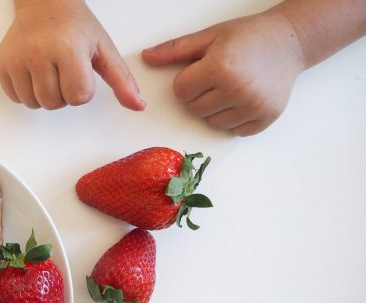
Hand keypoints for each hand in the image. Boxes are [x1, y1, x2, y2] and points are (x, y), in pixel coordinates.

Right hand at [0, 0, 144, 110]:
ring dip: (44, 95)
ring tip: (49, 72)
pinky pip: (16, 98)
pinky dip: (26, 92)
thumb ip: (122, 80)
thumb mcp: (103, 48)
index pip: (79, 97)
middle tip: (63, 70)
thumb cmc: (75, 25)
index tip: (80, 70)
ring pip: (34, 104)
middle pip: (55, 104)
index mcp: (68, 49)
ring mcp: (17, 59)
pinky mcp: (2, 64)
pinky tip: (33, 72)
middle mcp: (39, 53)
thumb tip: (138, 106)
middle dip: (63, 93)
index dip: (83, 89)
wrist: (44, 3)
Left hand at [142, 11, 304, 135]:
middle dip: (200, 95)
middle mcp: (238, 89)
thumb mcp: (209, 37)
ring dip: (215, 109)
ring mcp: (254, 106)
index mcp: (221, 67)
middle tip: (219, 76)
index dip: (187, 80)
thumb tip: (146, 57)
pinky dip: (234, 119)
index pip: (181, 91)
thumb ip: (175, 49)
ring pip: (212, 123)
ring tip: (232, 86)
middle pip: (195, 109)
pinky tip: (244, 98)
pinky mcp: (266, 118)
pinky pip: (234, 131)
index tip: (203, 68)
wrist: (290, 41)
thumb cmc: (247, 37)